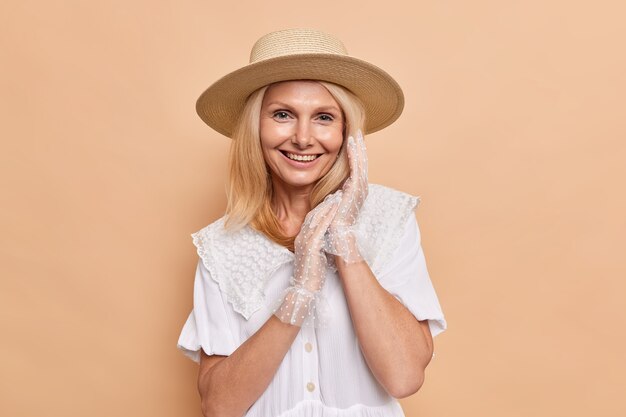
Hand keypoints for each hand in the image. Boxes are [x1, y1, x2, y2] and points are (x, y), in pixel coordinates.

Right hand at [271, 192, 340, 326]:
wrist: (304, 289)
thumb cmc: (311, 275)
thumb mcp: (314, 256)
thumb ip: (318, 246)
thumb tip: (326, 241)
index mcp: (303, 239)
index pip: (312, 220)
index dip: (322, 209)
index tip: (332, 200)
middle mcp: (302, 237)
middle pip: (313, 215)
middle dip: (325, 203)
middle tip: (336, 192)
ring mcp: (305, 240)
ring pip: (316, 218)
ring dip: (327, 206)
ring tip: (338, 196)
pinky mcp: (310, 245)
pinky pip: (320, 226)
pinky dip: (327, 215)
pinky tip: (335, 208)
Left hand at [324, 129, 368, 262]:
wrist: (337, 238)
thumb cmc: (331, 226)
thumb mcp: (331, 206)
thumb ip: (332, 197)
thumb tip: (329, 193)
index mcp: (353, 193)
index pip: (355, 169)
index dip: (354, 156)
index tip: (350, 142)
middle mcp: (359, 190)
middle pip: (361, 163)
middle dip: (359, 148)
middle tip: (357, 132)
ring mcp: (360, 189)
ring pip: (361, 163)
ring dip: (358, 147)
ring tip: (355, 133)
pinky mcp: (357, 189)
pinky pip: (357, 167)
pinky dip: (355, 154)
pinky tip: (351, 143)